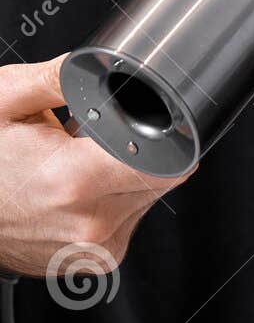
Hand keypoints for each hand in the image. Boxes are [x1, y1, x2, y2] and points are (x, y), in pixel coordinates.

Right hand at [0, 55, 187, 280]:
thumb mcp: (5, 102)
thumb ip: (59, 76)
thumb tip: (103, 60)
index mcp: (75, 181)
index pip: (167, 162)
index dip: (164, 134)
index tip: (146, 122)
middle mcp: (91, 223)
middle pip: (160, 178)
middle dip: (137, 151)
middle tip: (89, 144)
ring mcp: (94, 249)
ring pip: (147, 198)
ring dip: (125, 177)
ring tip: (76, 169)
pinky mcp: (95, 262)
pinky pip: (129, 219)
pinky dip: (113, 201)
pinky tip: (76, 193)